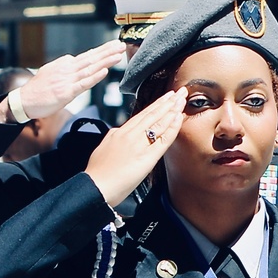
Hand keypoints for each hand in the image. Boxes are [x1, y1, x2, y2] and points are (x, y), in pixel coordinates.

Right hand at [0, 39, 125, 123]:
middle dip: (107, 51)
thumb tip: (72, 61)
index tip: (113, 46)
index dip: (101, 51)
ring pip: (90, 68)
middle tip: (121, 44)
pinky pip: (83, 84)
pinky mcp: (66, 92)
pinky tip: (104, 71)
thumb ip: (63, 67)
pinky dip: (94, 77)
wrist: (24, 100)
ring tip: (118, 54)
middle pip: (91, 58)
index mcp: (65, 64)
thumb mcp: (50, 72)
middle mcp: (67, 69)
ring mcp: (67, 80)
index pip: (87, 56)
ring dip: (105, 61)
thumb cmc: (37, 89)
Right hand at [85, 87, 187, 206]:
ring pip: (158, 122)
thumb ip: (112, 138)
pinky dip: (172, 127)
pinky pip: (163, 139)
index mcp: (118, 133)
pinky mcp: (146, 157)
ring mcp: (138, 144)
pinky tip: (179, 118)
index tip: (165, 97)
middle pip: (152, 114)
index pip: (141, 115)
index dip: (155, 105)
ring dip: (172, 109)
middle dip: (167, 101)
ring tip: (182, 98)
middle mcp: (129, 134)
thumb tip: (117, 132)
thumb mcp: (102, 148)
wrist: (95, 186)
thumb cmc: (97, 173)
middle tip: (179, 91)